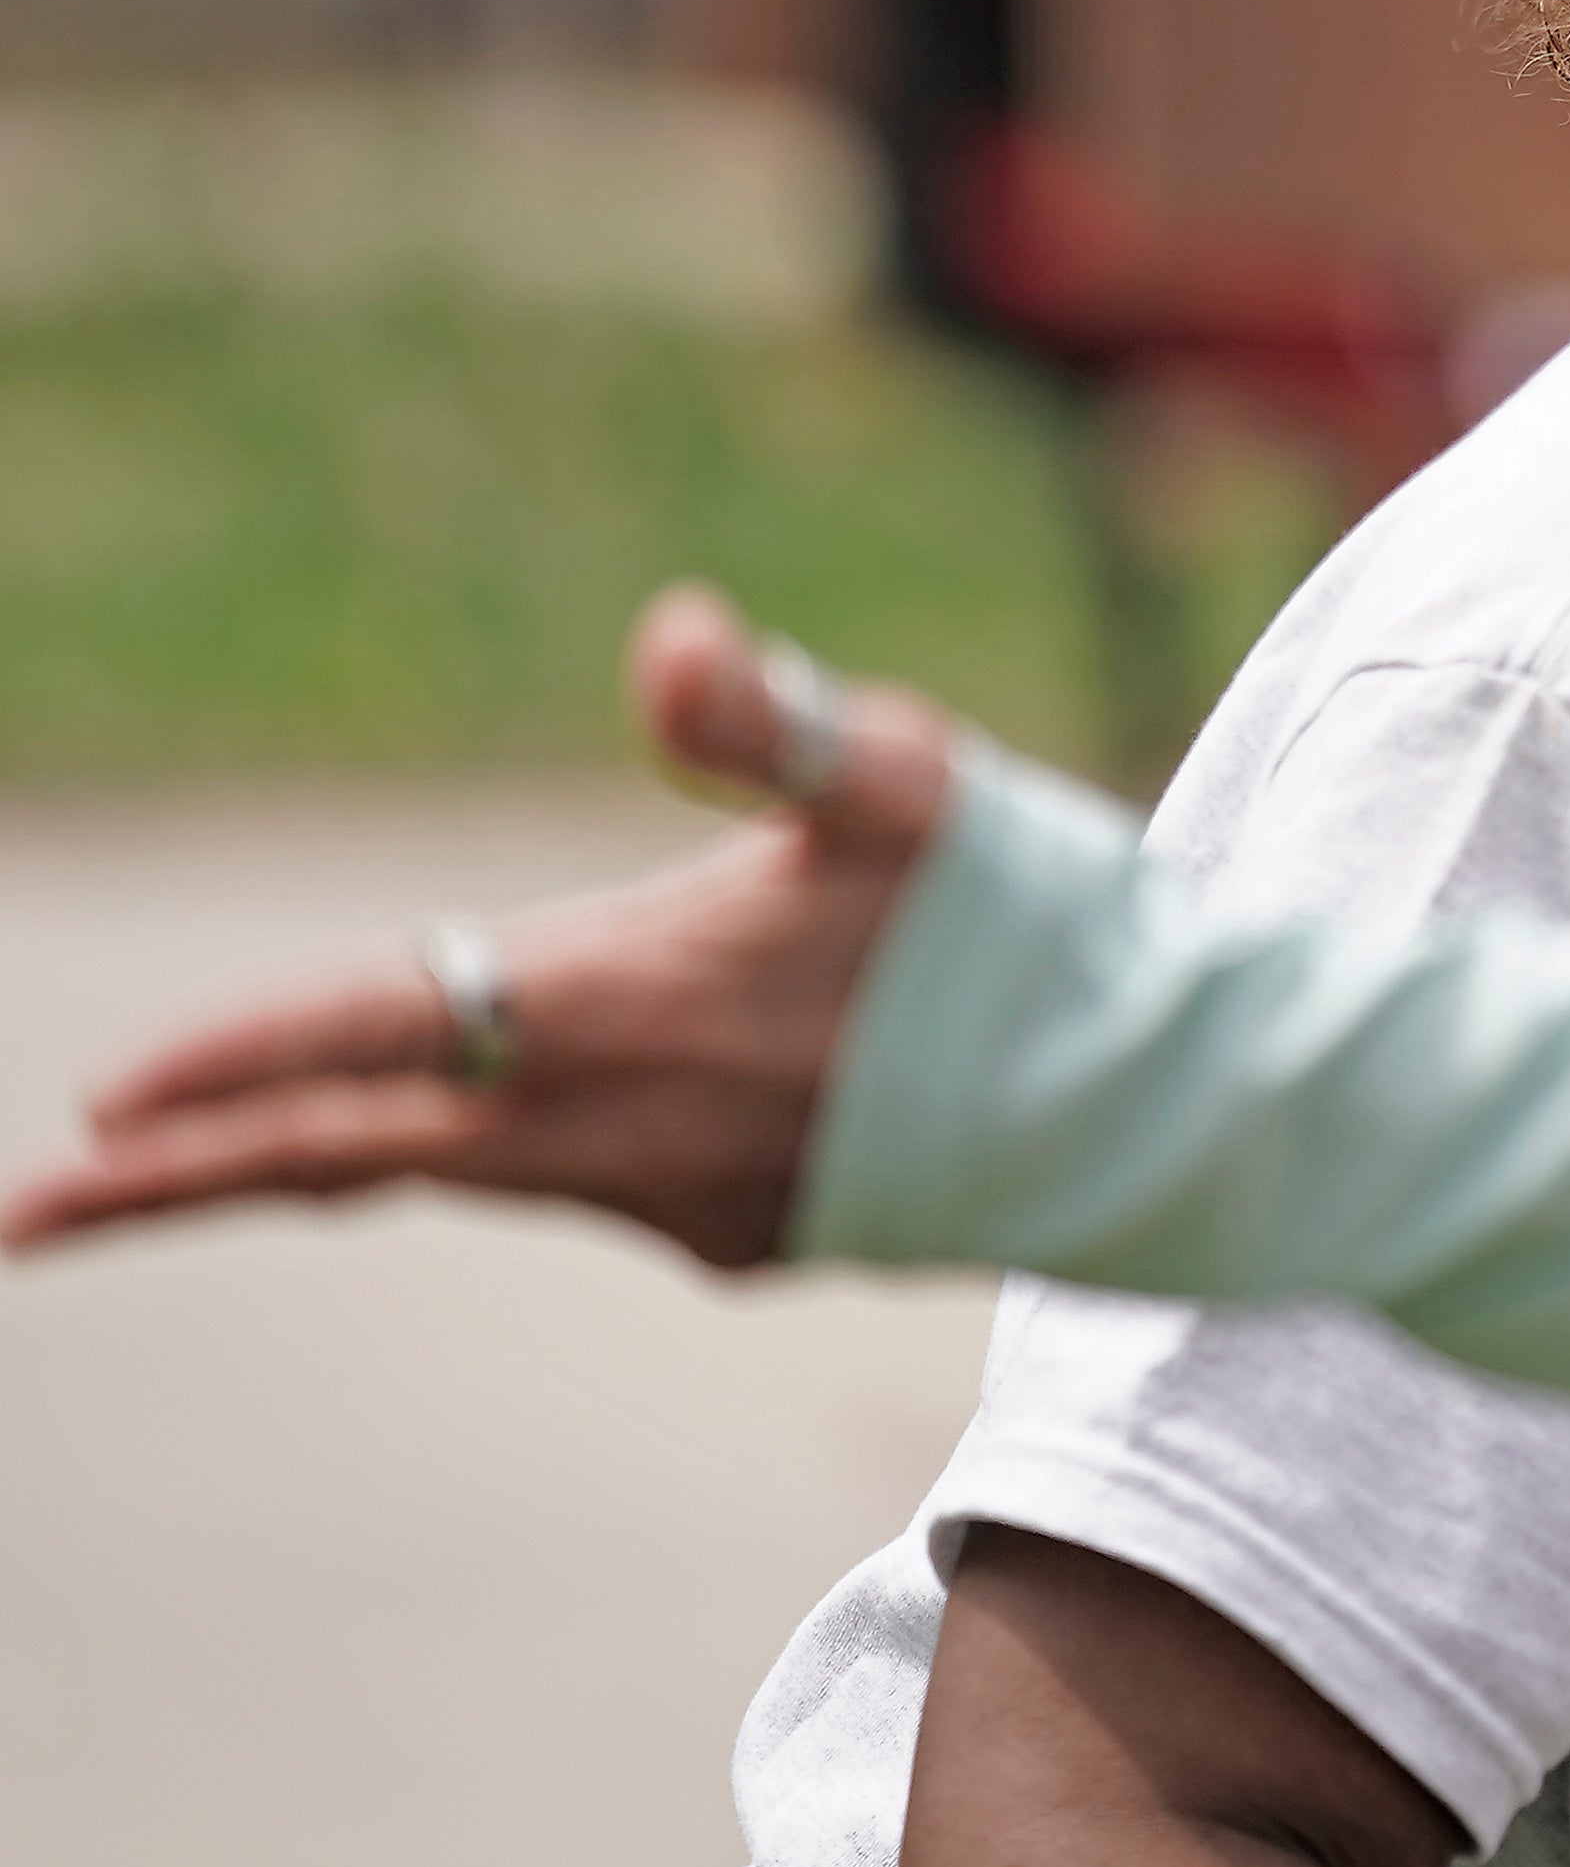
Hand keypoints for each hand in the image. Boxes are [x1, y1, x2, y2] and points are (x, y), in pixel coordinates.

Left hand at [4, 585, 959, 1272]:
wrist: (1158, 1104)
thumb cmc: (1031, 922)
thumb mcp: (907, 782)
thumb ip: (769, 716)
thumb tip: (668, 631)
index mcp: (625, 1009)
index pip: (380, 1035)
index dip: (233, 1064)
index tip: (95, 1109)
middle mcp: (618, 1132)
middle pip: (354, 1155)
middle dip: (179, 1181)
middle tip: (20, 1214)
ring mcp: (672, 1203)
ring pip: (463, 1170)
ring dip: (339, 1154)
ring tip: (220, 1147)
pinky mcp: (734, 1236)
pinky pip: (598, 1181)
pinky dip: (552, 1140)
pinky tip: (627, 1092)